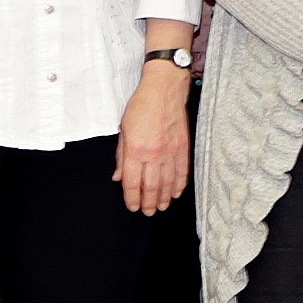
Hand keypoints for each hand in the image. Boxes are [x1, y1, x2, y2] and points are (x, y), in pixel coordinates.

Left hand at [117, 65, 190, 214]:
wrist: (164, 90)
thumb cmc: (141, 106)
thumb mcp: (123, 129)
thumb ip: (121, 156)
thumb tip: (119, 176)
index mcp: (135, 150)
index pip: (133, 182)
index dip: (132, 198)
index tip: (133, 207)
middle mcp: (153, 154)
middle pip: (151, 186)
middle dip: (149, 202)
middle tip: (148, 212)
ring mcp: (170, 151)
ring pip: (168, 182)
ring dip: (165, 197)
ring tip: (162, 207)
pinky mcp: (182, 146)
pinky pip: (182, 170)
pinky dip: (179, 183)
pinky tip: (177, 192)